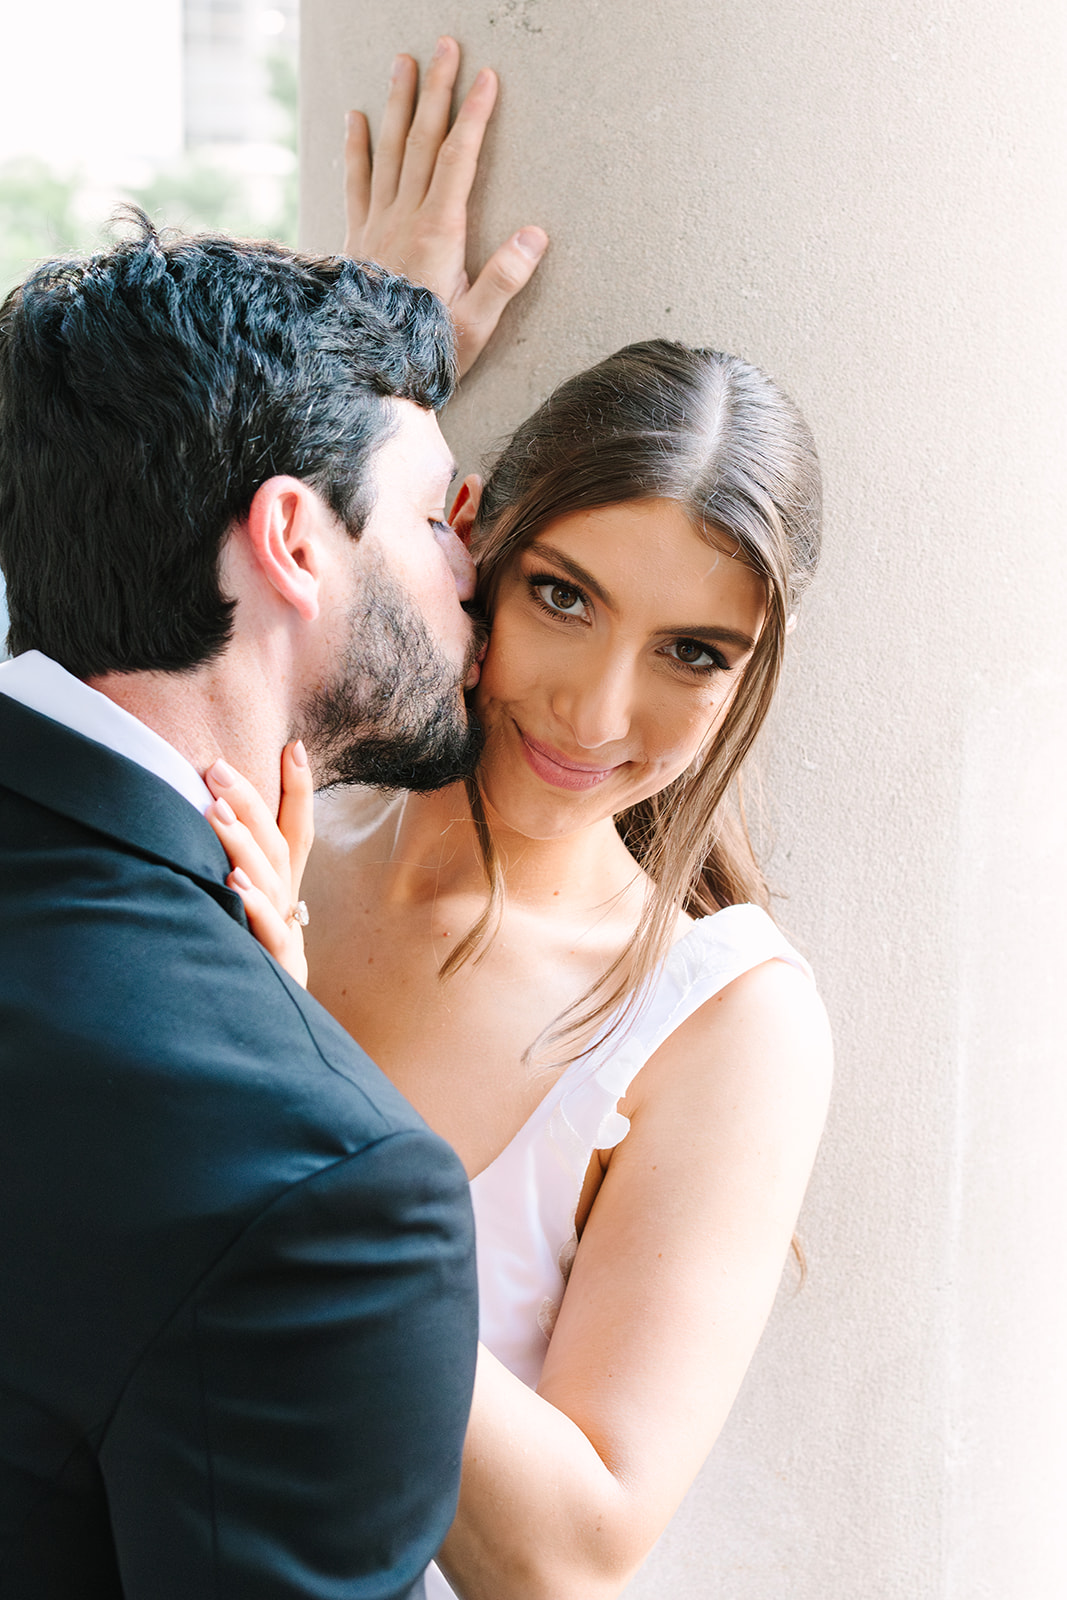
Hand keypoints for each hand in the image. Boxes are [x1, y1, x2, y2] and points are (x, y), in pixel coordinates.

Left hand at [205, 742, 314, 986]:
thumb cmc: (253, 959)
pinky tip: (232, 882)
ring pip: (269, 878)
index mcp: (286, 885)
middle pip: (277, 843)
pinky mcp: (277, 963)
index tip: (294, 746)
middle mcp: (289, 901)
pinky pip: (266, 929)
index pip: (299, 829)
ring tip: (217, 813)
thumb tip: (209, 818)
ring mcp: (284, 931)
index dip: (300, 789)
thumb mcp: (252, 908)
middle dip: (250, 801)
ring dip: (243, 844)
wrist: (274, 1030)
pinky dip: (252, 904)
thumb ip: (242, 868)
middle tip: (217, 766)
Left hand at [344, 36, 547, 375]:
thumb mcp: (476, 325)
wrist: (365, 373)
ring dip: (399, 104)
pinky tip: (358, 117)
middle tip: (446, 45)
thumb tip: (536, 234)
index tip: (486, 77)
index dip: (474, 115)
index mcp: (439, 233)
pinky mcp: (357, 238)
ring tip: (404, 62)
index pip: (460, 159)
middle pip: (424, 141)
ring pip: (389, 151)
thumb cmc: (426, 352)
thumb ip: (505, 279)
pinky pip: (356, 182)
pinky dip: (357, 147)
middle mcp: (404, 218)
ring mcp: (377, 224)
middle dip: (437, 90)